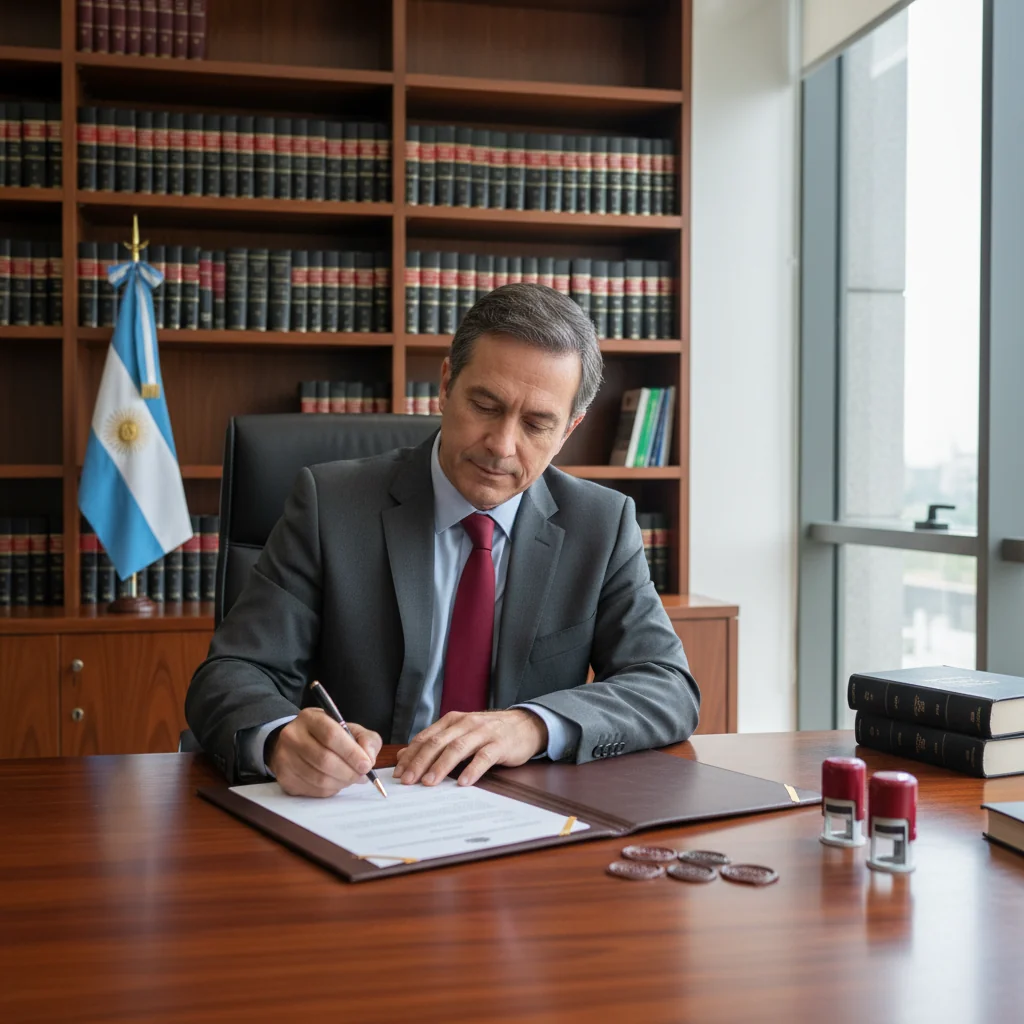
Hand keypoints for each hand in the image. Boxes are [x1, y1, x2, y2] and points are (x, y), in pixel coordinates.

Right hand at [268, 708, 381, 797]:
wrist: (295, 743)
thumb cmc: (327, 736)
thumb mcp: (349, 728)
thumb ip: (366, 739)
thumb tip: (369, 758)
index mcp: (310, 718)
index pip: (331, 735)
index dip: (351, 753)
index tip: (366, 765)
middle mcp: (292, 736)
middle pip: (324, 759)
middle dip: (349, 772)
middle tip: (362, 776)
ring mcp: (285, 758)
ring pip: (319, 778)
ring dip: (341, 782)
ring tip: (350, 778)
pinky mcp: (284, 778)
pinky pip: (313, 790)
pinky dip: (330, 789)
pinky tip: (335, 782)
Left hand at [394, 709, 546, 787]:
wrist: (524, 725)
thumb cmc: (488, 733)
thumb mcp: (460, 734)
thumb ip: (434, 743)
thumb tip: (404, 756)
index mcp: (453, 721)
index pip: (426, 738)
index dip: (411, 755)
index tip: (398, 773)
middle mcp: (465, 724)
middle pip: (438, 743)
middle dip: (420, 762)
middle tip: (408, 780)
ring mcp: (483, 733)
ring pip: (457, 748)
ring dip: (441, 766)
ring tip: (429, 782)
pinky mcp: (500, 744)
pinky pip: (484, 757)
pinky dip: (472, 769)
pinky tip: (464, 782)